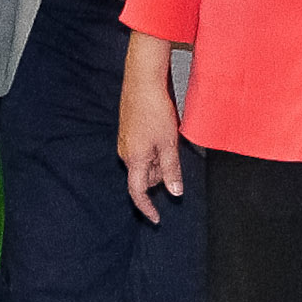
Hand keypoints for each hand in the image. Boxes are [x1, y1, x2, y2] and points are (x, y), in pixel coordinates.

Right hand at [118, 61, 185, 223]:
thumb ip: (171, 170)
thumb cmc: (154, 111)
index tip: (156, 219)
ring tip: (170, 138)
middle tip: (175, 154)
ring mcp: (126, 143)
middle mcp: (126, 154)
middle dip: (160, 174)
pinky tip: (163, 132)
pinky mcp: (128, 132)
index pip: (138, 193)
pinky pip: (143, 150)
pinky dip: (155, 148)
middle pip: (145, 177)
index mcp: (134, 159)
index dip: (147, 208)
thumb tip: (175, 193)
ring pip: (145, 163)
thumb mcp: (168, 143)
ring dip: (159, 159)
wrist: (142, 82)